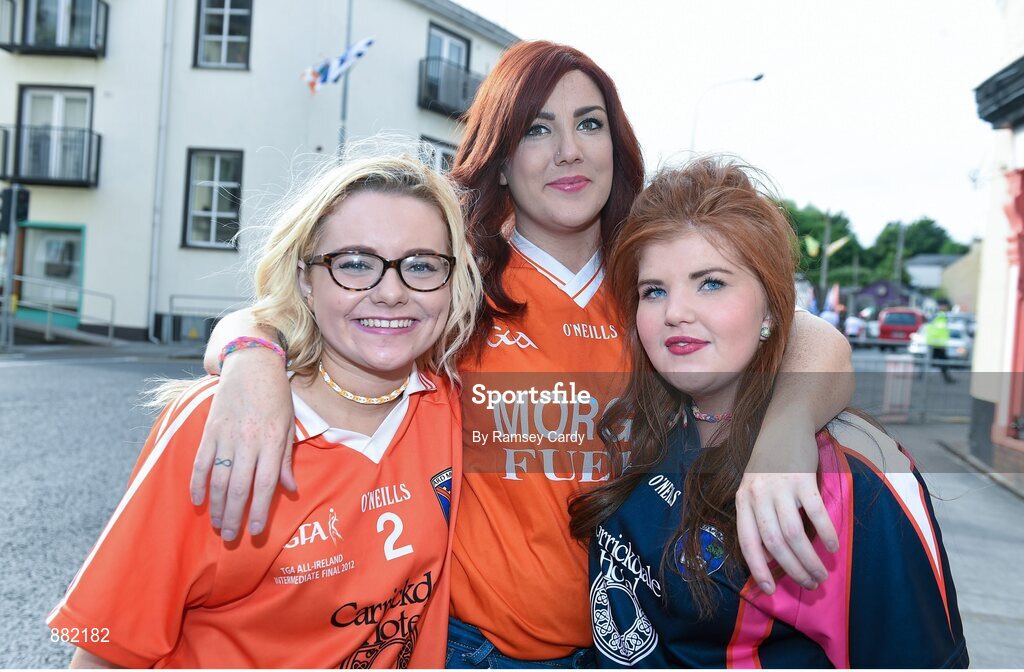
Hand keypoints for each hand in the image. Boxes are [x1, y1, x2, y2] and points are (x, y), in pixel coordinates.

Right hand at [190, 348, 295, 539]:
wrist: (252, 364)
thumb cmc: (276, 396)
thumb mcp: (289, 426)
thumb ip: (285, 459)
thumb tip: (289, 489)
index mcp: (271, 440)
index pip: (265, 483)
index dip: (259, 510)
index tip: (255, 532)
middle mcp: (248, 441)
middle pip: (238, 486)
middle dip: (234, 516)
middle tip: (231, 538)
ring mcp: (226, 435)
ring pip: (218, 478)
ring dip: (216, 505)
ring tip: (218, 524)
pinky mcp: (209, 429)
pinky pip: (201, 461)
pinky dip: (197, 483)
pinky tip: (198, 501)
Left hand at [736, 430, 838, 594]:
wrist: (784, 425)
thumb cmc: (769, 462)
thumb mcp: (754, 489)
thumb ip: (758, 517)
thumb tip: (769, 557)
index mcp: (743, 500)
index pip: (748, 542)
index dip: (758, 569)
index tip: (770, 590)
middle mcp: (758, 495)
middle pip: (774, 543)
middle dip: (792, 570)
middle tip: (809, 585)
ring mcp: (780, 486)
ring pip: (794, 533)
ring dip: (809, 559)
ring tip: (822, 573)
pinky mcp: (802, 478)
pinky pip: (815, 512)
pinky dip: (825, 532)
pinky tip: (832, 546)